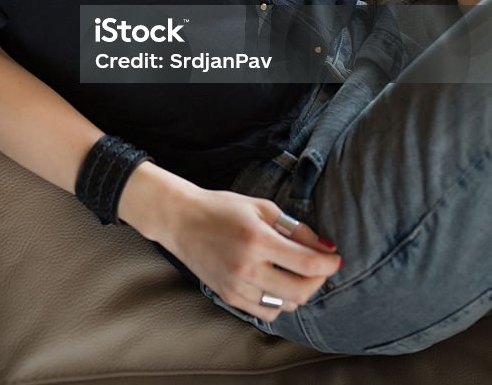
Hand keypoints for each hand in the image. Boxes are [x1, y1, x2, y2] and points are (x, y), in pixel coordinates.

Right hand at [159, 187, 341, 322]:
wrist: (182, 220)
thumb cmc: (222, 208)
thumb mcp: (261, 207)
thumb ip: (295, 228)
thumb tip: (325, 247)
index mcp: (258, 240)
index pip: (308, 263)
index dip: (330, 264)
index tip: (336, 258)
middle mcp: (248, 268)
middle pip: (301, 290)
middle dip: (319, 280)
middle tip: (320, 267)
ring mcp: (237, 287)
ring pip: (286, 305)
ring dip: (300, 292)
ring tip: (298, 274)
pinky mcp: (229, 297)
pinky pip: (266, 312)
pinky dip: (279, 303)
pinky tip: (277, 285)